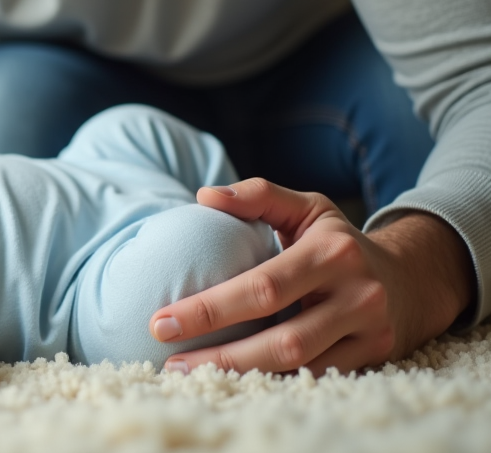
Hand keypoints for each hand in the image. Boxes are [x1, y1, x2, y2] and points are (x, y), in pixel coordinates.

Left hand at [148, 178, 474, 375]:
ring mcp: (368, 329)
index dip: (210, 308)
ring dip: (241, 373)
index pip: (261, 287)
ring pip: (299, 364)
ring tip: (192, 372)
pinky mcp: (374, 355)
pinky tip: (236, 380)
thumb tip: (205, 196)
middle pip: (280, 335)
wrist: (412, 277)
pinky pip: (317, 376)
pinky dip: (275, 380)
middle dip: (220, 352)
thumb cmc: (339, 241)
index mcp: (331, 252)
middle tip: (169, 358)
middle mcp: (355, 293)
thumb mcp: (307, 208)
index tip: (162, 320)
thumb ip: (257, 195)